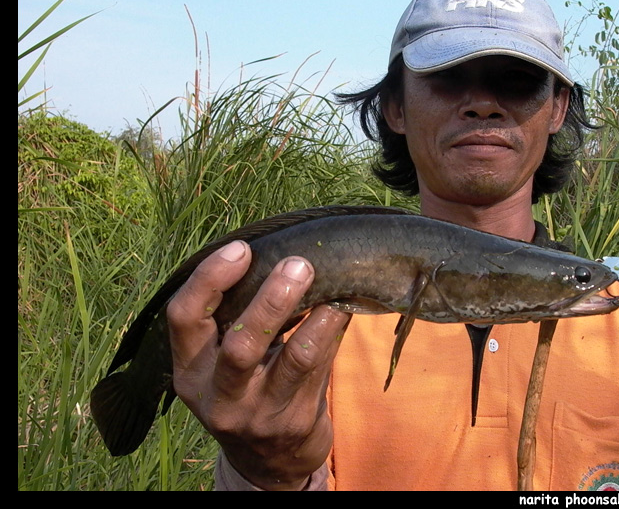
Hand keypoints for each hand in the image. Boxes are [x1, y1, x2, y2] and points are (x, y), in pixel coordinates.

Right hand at [166, 240, 350, 489]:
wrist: (268, 461)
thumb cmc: (244, 389)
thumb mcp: (221, 363)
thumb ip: (234, 319)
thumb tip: (276, 255)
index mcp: (190, 371)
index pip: (184, 318)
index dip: (210, 279)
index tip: (240, 249)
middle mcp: (219, 397)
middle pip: (242, 344)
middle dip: (273, 299)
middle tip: (298, 264)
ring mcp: (260, 414)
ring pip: (296, 358)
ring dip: (319, 315)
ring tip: (334, 283)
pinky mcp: (297, 421)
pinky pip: (323, 366)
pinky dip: (334, 330)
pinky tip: (344, 306)